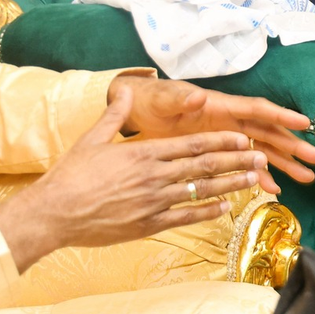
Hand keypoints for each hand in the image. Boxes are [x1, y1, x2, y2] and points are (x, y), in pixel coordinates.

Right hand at [0, 91, 270, 272]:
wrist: (54, 213)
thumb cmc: (71, 175)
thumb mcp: (92, 138)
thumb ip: (116, 115)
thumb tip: (126, 89)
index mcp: (143, 153)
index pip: (192, 144)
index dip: (220, 141)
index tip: (241, 137)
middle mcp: (154, 176)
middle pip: (204, 166)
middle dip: (236, 161)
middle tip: (260, 156)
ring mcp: (153, 202)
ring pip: (200, 191)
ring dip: (231, 185)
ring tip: (254, 179)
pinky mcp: (148, 225)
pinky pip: (185, 217)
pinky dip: (208, 211)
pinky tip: (226, 207)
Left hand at [109, 74, 314, 192]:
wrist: (136, 108)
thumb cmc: (150, 99)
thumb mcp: (161, 99)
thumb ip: (178, 98)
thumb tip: (198, 96)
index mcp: (220, 105)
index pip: (257, 110)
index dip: (281, 117)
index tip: (305, 124)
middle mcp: (229, 120)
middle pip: (268, 133)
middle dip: (293, 146)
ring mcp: (225, 136)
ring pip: (262, 150)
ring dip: (284, 164)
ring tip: (307, 178)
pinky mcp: (217, 150)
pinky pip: (244, 164)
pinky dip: (258, 176)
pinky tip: (273, 190)